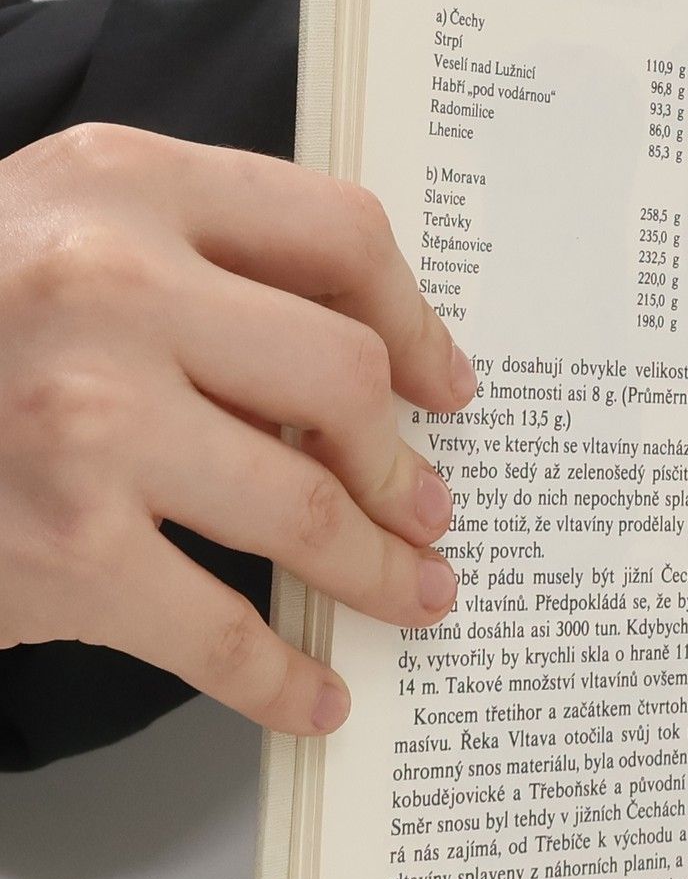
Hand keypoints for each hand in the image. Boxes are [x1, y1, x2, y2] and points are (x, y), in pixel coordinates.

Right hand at [0, 124, 475, 735]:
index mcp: (121, 183)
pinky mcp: (63, 547)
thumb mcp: (53, 228)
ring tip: (413, 594)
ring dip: (380, 570)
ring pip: (308, 507)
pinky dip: (284, 679)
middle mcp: (107, 286)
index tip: (442, 385)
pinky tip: (316, 695)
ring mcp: (85, 420)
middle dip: (402, 466)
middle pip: (342, 380)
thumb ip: (195, 260)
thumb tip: (363, 369)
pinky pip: (224, 631)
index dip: (413, 322)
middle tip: (429, 511)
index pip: (336, 233)